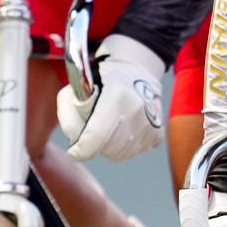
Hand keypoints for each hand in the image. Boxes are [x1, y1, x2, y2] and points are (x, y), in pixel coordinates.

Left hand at [56, 34, 164, 162]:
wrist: (137, 72)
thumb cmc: (101, 81)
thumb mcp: (76, 88)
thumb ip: (69, 114)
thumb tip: (75, 142)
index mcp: (115, 96)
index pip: (96, 135)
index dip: (82, 149)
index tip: (74, 152)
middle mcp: (136, 111)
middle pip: (108, 148)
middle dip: (95, 144)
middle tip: (92, 129)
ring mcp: (150, 124)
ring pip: (120, 154)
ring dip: (109, 146)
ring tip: (108, 127)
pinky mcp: (157, 133)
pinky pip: (134, 152)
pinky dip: (125, 145)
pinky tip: (123, 128)